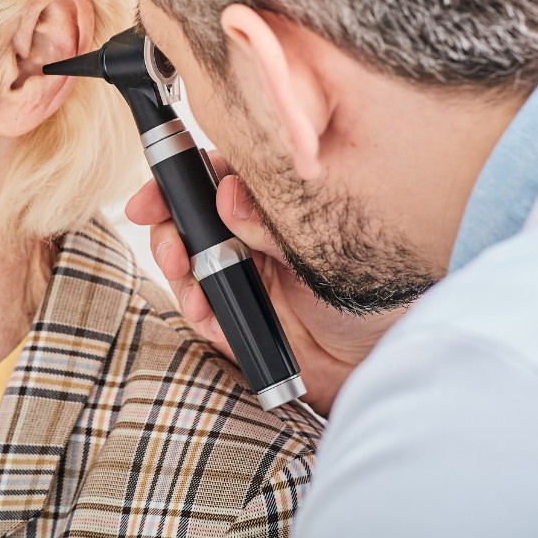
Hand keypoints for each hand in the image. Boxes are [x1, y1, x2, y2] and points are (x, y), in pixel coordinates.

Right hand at [125, 153, 405, 416]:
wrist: (389, 358)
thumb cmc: (375, 290)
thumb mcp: (325, 244)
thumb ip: (272, 222)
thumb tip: (227, 195)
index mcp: (272, 206)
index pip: (214, 179)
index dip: (175, 185)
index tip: (147, 202)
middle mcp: (254, 236)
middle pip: (190, 222)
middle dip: (169, 235)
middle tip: (173, 255)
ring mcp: (246, 278)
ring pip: (190, 268)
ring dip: (183, 278)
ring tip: (195, 290)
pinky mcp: (244, 319)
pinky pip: (207, 312)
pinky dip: (203, 314)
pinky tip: (213, 316)